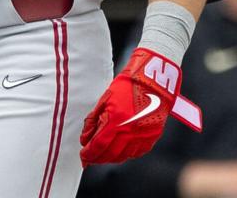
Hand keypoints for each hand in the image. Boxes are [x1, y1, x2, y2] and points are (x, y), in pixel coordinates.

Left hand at [80, 47, 182, 164]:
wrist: (153, 79)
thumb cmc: (128, 85)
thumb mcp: (105, 99)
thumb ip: (93, 120)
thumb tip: (85, 138)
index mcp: (115, 120)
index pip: (98, 146)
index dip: (88, 154)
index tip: (83, 155)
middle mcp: (129, 131)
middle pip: (109, 154)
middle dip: (97, 158)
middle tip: (91, 157)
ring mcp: (142, 135)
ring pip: (122, 156)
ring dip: (110, 157)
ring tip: (104, 153)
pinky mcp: (152, 136)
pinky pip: (136, 153)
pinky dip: (126, 154)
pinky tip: (120, 148)